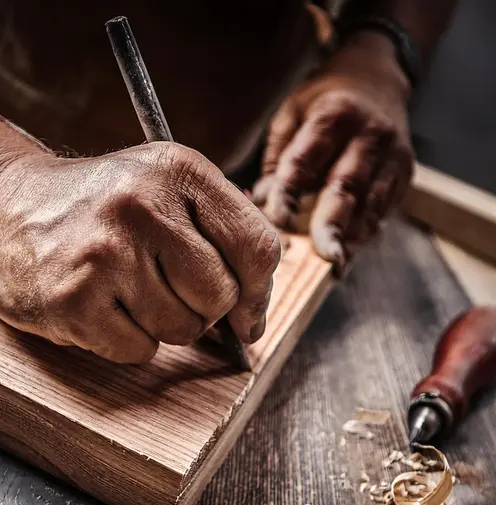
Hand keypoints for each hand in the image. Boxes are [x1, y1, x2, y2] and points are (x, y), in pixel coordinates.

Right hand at [0, 142, 280, 362]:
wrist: (4, 203)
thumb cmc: (96, 205)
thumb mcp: (161, 187)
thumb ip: (218, 235)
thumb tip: (253, 316)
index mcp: (177, 170)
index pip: (257, 247)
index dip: (258, 294)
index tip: (246, 317)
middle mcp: (142, 206)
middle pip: (220, 297)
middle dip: (201, 310)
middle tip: (164, 293)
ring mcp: (104, 255)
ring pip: (180, 329)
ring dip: (159, 326)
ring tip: (123, 293)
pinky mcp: (73, 300)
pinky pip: (137, 350)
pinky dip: (124, 342)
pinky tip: (99, 309)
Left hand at [253, 31, 414, 269]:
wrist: (378, 78)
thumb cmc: (322, 104)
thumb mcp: (291, 114)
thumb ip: (278, 158)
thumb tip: (261, 203)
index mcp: (333, 115)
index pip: (305, 161)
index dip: (288, 194)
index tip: (275, 222)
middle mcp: (369, 134)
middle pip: (347, 186)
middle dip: (332, 224)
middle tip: (322, 254)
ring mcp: (393, 155)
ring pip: (371, 204)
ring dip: (351, 237)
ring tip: (334, 265)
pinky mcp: (404, 174)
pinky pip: (383, 210)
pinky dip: (364, 234)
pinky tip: (347, 253)